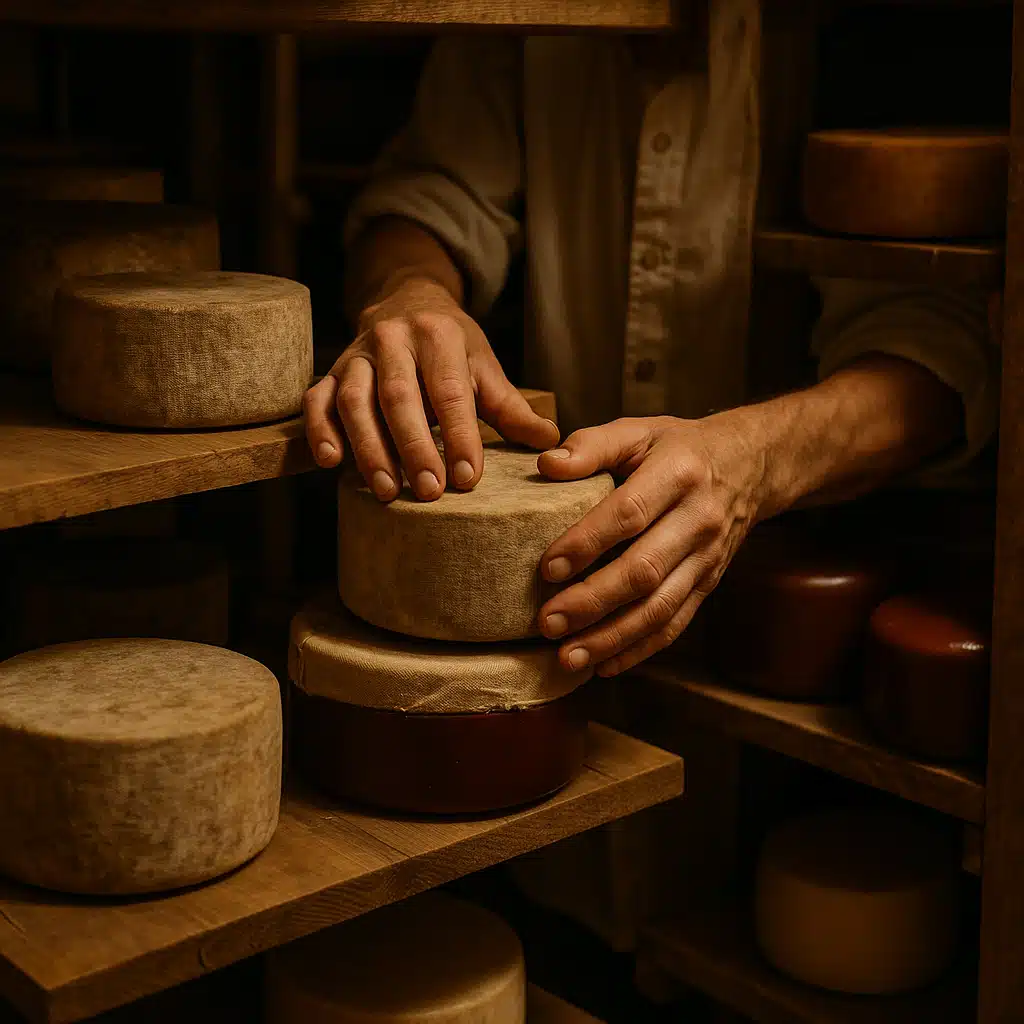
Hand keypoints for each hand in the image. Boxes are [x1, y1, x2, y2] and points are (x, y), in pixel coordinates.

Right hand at [303, 277, 558, 500]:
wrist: (406, 301)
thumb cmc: (452, 347)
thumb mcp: (484, 367)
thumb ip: (511, 408)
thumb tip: (549, 443)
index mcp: (439, 336)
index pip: (449, 391)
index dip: (459, 436)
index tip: (468, 478)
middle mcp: (393, 339)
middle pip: (399, 397)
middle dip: (414, 448)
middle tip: (429, 492)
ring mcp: (357, 355)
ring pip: (355, 401)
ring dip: (369, 448)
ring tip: (387, 491)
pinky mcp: (331, 372)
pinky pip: (317, 400)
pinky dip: (321, 430)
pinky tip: (332, 462)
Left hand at [536, 414, 767, 676]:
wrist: (750, 465)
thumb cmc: (680, 447)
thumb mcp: (639, 431)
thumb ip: (592, 445)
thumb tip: (547, 465)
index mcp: (678, 474)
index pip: (629, 514)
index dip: (587, 543)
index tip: (548, 568)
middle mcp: (699, 520)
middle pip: (644, 570)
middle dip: (592, 602)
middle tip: (548, 622)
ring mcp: (707, 558)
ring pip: (660, 607)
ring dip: (612, 637)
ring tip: (568, 657)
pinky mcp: (709, 584)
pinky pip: (675, 623)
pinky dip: (639, 649)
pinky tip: (604, 665)